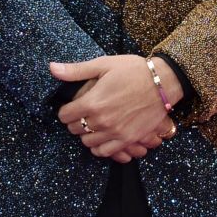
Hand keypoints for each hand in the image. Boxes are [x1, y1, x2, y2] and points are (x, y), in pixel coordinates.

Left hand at [51, 55, 174, 159]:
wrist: (163, 82)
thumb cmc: (134, 70)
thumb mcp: (104, 64)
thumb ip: (76, 70)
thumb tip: (52, 68)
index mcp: (92, 102)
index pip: (65, 115)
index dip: (67, 110)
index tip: (73, 106)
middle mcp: (101, 121)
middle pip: (75, 130)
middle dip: (76, 121)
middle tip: (84, 113)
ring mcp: (115, 132)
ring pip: (88, 143)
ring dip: (87, 134)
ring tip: (94, 124)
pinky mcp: (128, 139)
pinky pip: (104, 152)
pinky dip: (100, 147)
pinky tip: (103, 137)